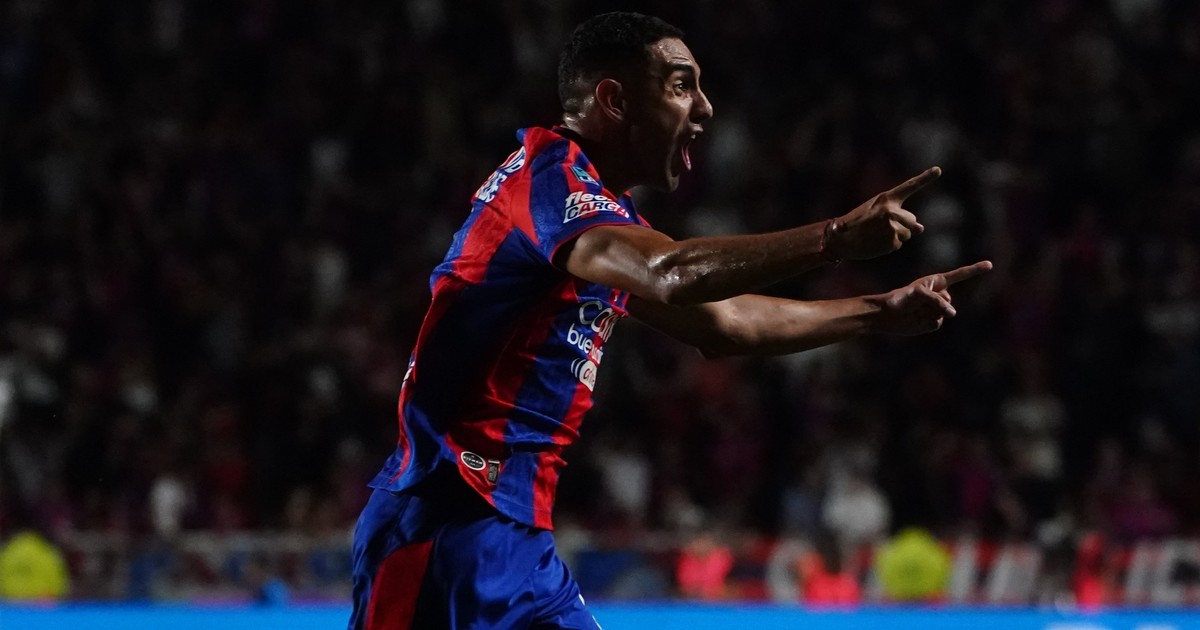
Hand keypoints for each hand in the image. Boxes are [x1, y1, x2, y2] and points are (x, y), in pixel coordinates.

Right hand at [827, 167, 939, 260]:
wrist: (841, 239)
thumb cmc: (857, 224)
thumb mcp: (874, 213)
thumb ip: (898, 217)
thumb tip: (921, 229)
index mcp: (886, 199)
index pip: (909, 187)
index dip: (925, 178)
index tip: (938, 170)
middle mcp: (892, 211)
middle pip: (912, 219)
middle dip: (904, 225)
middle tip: (881, 227)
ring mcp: (893, 227)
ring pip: (907, 234)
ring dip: (896, 236)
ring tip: (877, 235)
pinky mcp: (892, 242)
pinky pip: (898, 244)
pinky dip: (889, 246)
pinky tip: (876, 243)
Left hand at [874, 260, 992, 334]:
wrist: (888, 315)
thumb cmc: (902, 298)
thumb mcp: (919, 293)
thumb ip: (937, 301)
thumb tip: (953, 313)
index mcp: (937, 283)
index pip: (960, 275)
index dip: (975, 270)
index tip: (990, 264)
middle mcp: (940, 295)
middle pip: (948, 301)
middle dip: (933, 303)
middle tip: (917, 302)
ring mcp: (938, 310)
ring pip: (943, 314)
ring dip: (928, 313)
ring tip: (915, 310)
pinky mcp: (933, 322)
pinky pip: (937, 323)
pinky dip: (926, 322)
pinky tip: (916, 319)